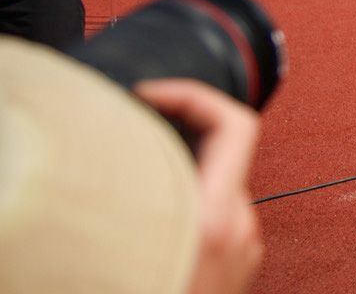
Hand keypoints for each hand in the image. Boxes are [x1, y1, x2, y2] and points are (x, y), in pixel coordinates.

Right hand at [134, 80, 263, 293]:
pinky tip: (144, 224)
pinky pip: (213, 218)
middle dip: (169, 137)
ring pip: (210, 187)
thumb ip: (129, 199)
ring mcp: (245, 248)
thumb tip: (107, 166)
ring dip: (173, 176)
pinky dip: (183, 207)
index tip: (146, 93)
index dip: (191, 94)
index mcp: (213, 220)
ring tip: (122, 181)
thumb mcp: (120, 255)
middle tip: (121, 131)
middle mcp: (240, 229)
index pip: (233, 124)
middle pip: (215, 154)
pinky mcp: (240, 265)